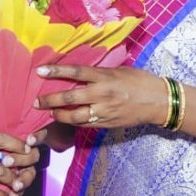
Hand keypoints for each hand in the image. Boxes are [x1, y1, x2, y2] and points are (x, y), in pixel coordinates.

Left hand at [34, 64, 169, 128]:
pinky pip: (85, 124)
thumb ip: (100, 72)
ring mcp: (104, 111)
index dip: (56, 71)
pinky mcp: (107, 123)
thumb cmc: (140, 81)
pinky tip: (67, 120)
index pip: (76, 72)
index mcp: (105, 77)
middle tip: (37, 102)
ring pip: (75, 116)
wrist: (159, 101)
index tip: (40, 71)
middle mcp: (102, 94)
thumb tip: (80, 71)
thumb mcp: (120, 70)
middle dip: (50, 100)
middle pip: (70, 97)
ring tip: (50, 113)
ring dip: (59, 115)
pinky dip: (74, 122)